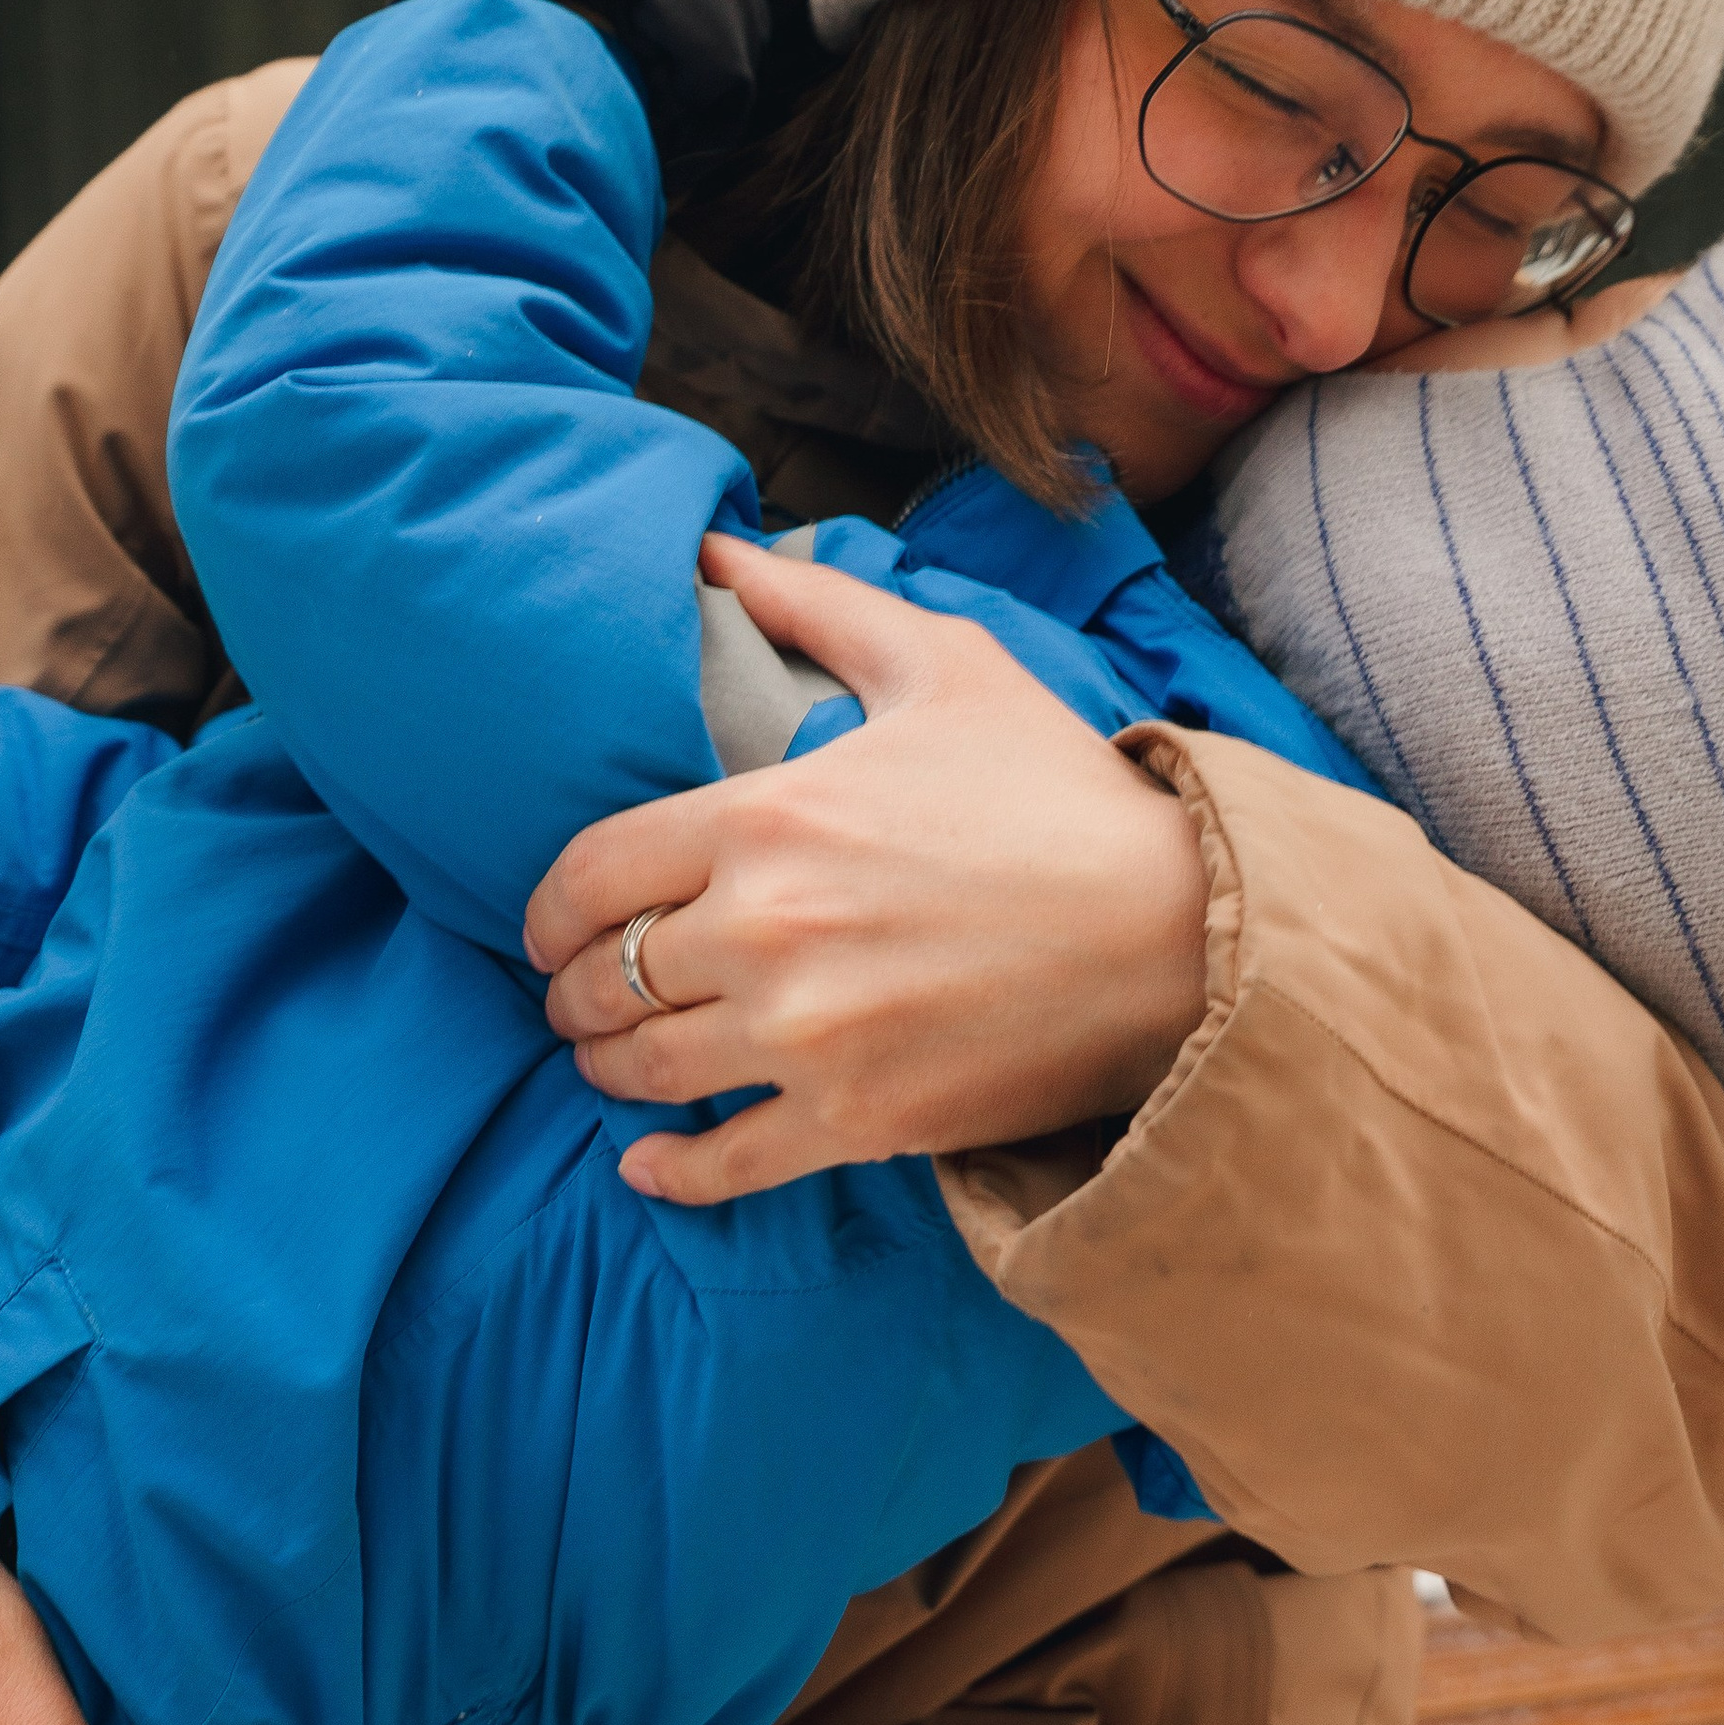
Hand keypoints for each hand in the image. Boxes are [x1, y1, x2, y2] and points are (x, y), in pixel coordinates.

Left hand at [522, 533, 1212, 1205]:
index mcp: (763, 820)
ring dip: (608, 1068)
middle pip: (603, 980)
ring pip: (644, 1070)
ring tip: (613, 1060)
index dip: (547, 911)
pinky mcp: (857, 1118)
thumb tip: (721, 553)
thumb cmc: (1059, 790)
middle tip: (579, 996)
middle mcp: (763, 932)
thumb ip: (817, 606)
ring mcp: (806, 1037)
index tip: (547, 928)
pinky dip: (671, 1171)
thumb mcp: (943, 666)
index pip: (589, 876)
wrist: (1176, 930)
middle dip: (573, 992)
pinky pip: (725, 1165)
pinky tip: (647, 1164)